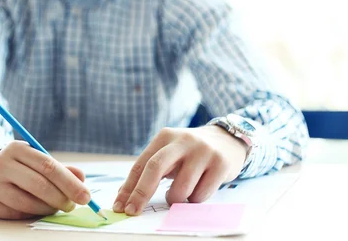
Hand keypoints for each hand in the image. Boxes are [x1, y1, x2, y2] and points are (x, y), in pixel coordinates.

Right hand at [0, 141, 90, 218]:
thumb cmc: (22, 168)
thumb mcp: (39, 161)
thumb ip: (61, 169)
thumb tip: (81, 178)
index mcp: (17, 148)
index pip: (48, 165)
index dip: (69, 182)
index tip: (85, 196)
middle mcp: (1, 163)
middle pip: (38, 184)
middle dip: (61, 198)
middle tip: (73, 206)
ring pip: (27, 202)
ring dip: (48, 209)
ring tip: (56, 207)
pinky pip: (17, 213)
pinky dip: (32, 214)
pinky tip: (37, 209)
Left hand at [113, 126, 247, 215]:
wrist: (227, 140)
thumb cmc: (190, 153)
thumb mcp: (169, 153)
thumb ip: (150, 169)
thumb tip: (126, 195)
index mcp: (165, 137)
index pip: (141, 164)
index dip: (129, 187)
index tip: (120, 206)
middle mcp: (183, 140)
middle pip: (156, 168)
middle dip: (141, 193)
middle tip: (133, 211)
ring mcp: (203, 151)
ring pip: (181, 188)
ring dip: (176, 199)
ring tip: (180, 193)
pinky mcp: (220, 164)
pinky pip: (201, 195)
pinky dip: (195, 199)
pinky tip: (199, 188)